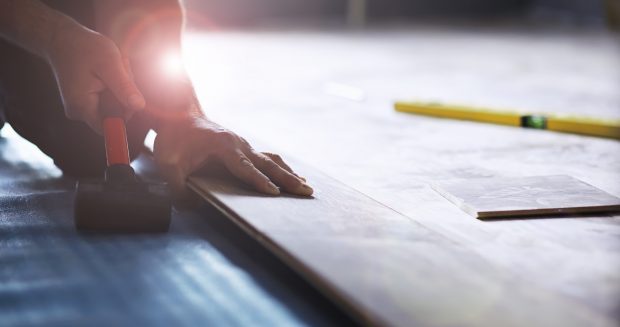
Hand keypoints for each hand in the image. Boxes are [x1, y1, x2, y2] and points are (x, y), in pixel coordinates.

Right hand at [46, 21, 144, 131]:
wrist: (61, 39)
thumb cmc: (84, 48)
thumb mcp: (109, 64)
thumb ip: (123, 86)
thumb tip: (139, 107)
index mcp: (82, 107)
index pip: (113, 127)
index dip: (126, 112)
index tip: (124, 90)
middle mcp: (79, 112)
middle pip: (115, 114)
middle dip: (123, 94)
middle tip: (118, 71)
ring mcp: (81, 107)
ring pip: (113, 106)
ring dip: (119, 88)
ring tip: (111, 69)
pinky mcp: (84, 101)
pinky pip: (107, 100)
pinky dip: (113, 87)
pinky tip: (107, 72)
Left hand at [153, 116, 312, 197]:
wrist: (180, 114)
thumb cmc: (174, 138)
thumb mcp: (167, 163)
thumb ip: (177, 186)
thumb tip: (190, 207)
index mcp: (223, 146)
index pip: (244, 167)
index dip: (259, 181)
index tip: (273, 192)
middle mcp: (239, 144)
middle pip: (267, 163)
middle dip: (287, 178)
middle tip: (306, 191)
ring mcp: (244, 145)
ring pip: (271, 160)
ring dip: (289, 174)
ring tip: (306, 187)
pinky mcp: (244, 149)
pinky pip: (267, 158)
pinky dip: (282, 168)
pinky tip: (293, 176)